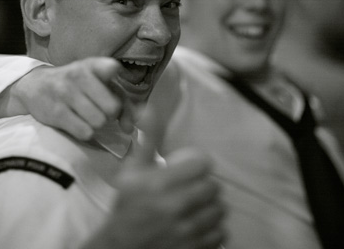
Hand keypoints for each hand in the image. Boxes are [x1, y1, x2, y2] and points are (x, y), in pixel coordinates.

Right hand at [12, 57, 125, 139]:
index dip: (118, 82)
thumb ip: (121, 101)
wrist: (34, 85)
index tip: (113, 90)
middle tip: (100, 110)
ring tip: (87, 117)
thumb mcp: (98, 83)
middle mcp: (79, 75)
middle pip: (113, 107)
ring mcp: (66, 93)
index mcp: (92, 65)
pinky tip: (78, 124)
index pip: (113, 68)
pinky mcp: (56, 112)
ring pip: (99, 121)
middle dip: (110, 114)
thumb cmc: (75, 86)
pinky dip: (85, 132)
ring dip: (97, 124)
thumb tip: (129, 128)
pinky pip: (85, 132)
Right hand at [85, 108, 226, 248]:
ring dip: (211, 208)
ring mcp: (186, 231)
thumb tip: (148, 108)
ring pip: (219, 210)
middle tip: (194, 189)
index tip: (191, 170)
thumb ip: (146, 139)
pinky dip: (213, 230)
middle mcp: (175, 206)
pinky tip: (200, 225)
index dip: (198, 166)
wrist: (122, 246)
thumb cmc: (128, 205)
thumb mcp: (132, 170)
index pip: (203, 165)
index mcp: (159, 183)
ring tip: (198, 207)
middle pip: (214, 188)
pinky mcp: (194, 248)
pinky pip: (220, 233)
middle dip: (205, 187)